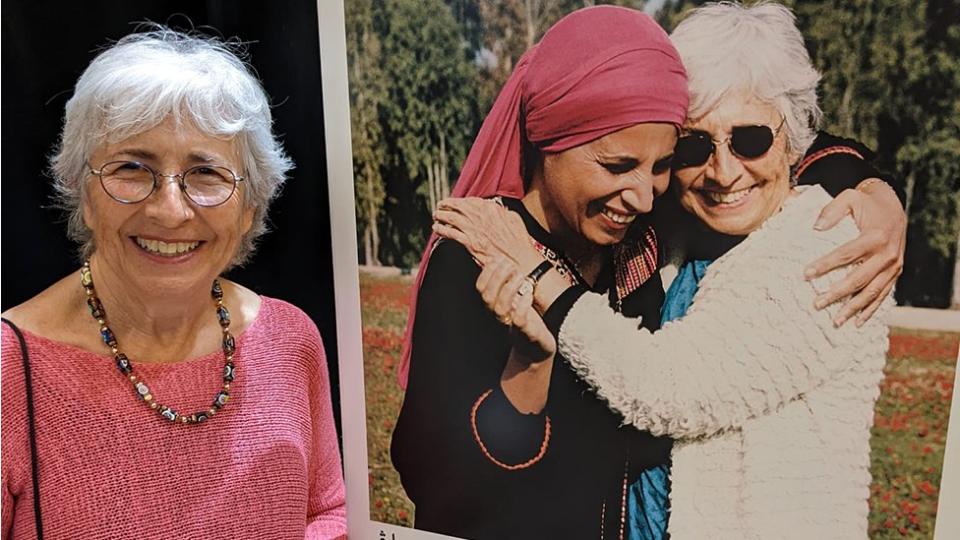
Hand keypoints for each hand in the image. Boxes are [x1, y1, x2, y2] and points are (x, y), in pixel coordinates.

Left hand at [434, 197, 544, 271]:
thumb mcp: (514, 219)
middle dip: (446, 205)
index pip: (470, 201)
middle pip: (457, 206)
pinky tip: (437, 228)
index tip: (456, 202)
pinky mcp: (468, 242)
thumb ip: (502, 212)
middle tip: (441, 206)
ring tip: (436, 215)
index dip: (460, 201)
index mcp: (490, 208)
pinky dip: (441, 230)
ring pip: (450, 218)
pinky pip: (450, 233)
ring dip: (441, 215)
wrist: (517, 259)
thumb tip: (497, 209)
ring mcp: (472, 229)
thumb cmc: (518, 242)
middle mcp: (479, 216)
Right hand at [476, 255, 555, 359]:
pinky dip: (523, 305)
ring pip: (500, 307)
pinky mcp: (525, 334)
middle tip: (511, 265)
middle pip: (487, 296)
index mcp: (494, 306)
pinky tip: (529, 293)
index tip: (499, 259)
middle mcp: (498, 316)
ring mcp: (511, 326)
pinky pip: (518, 320)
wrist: (536, 350)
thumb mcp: (515, 300)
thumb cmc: (526, 321)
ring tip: (521, 276)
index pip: (480, 287)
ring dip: (510, 287)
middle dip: (498, 276)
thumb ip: (505, 283)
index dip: (487, 272)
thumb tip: (499, 259)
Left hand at [805, 180, 905, 326]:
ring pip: (872, 292)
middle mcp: (888, 254)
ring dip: (853, 308)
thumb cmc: (867, 203)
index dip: (825, 265)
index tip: (806, 275)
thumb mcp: (850, 198)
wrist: (894, 206)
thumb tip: (816, 227)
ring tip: (835, 321)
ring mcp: (894, 266)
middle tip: (816, 304)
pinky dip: (871, 309)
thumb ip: (832, 211)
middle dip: (837, 293)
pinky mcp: (896, 273)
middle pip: (859, 279)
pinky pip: (884, 294)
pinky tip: (858, 322)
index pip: (846, 254)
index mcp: (875, 236)